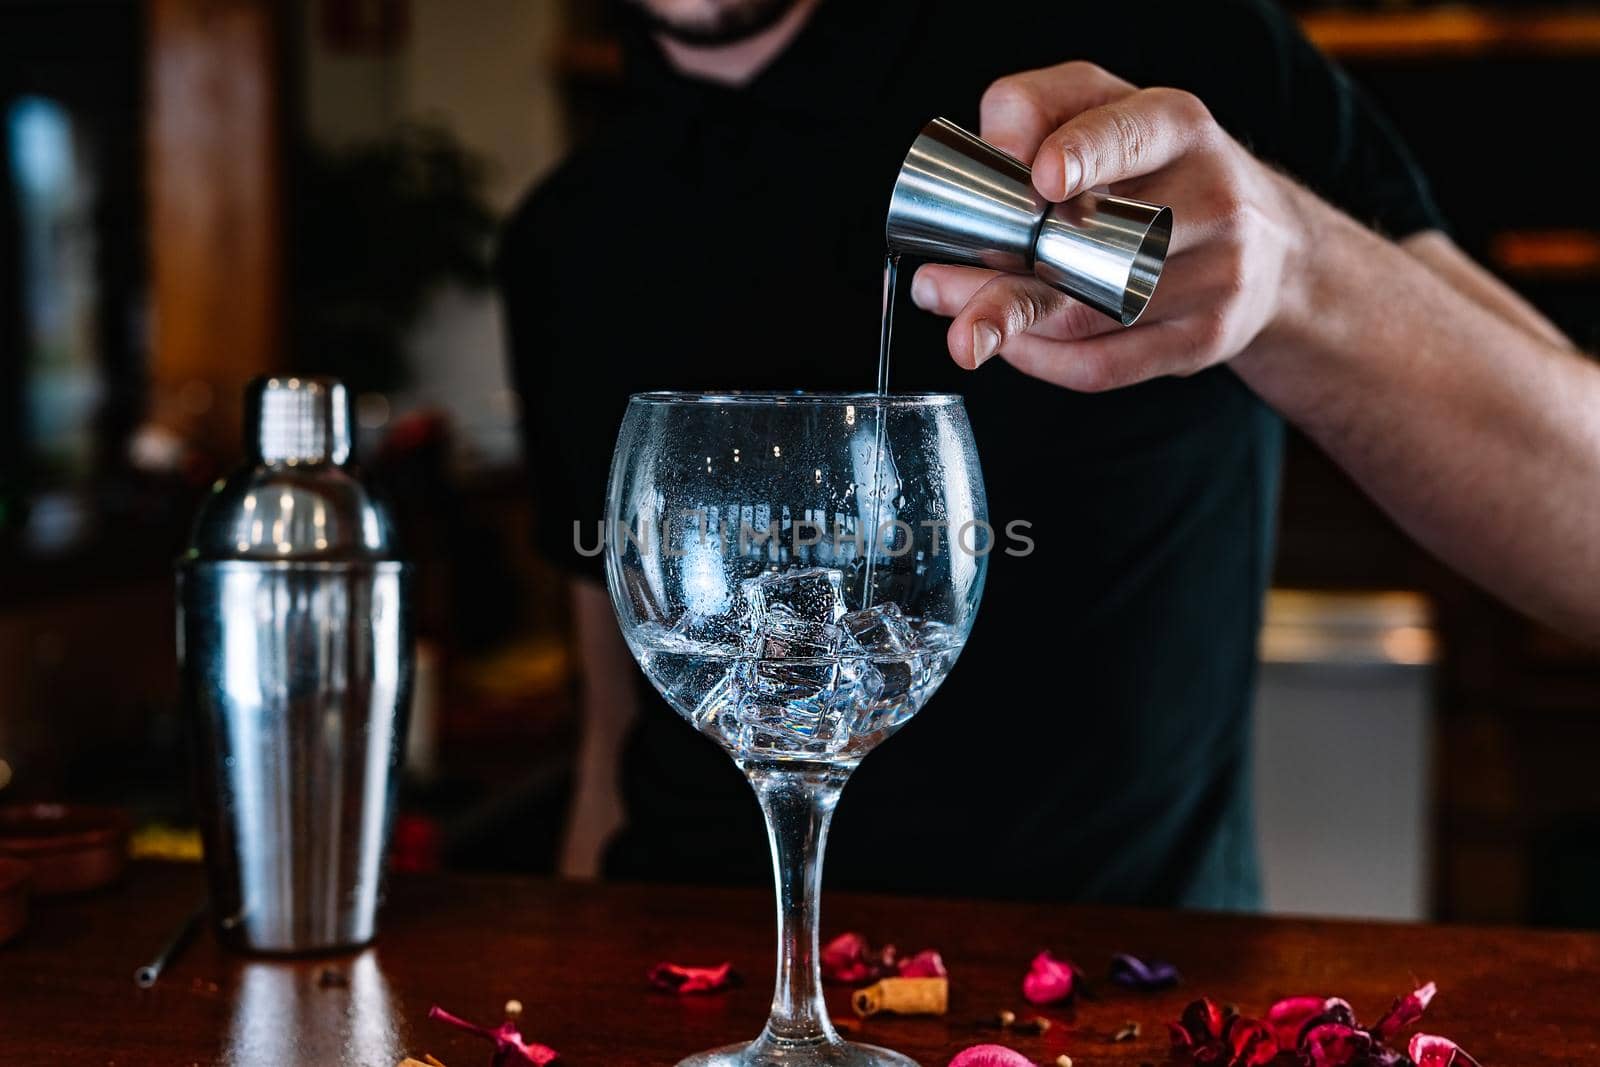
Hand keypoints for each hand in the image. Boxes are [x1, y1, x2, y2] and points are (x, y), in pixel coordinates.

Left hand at [911, 62, 1309, 391]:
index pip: (1131, 133)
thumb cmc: (1162, 170)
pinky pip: (1106, 365)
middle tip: (936, 288)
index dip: (1084, 154)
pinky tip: (1009, 346)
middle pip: (1100, 243)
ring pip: (1093, 313)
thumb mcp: (1107, 109)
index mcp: (1178, 128)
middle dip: (1008, 276)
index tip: (1040, 178)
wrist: (1271, 247)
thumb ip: (1037, 111)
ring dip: (1009, 322)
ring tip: (954, 323)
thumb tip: (988, 157)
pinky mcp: (1205, 338)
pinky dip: (1044, 361)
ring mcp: (1216, 274)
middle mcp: (1210, 198)